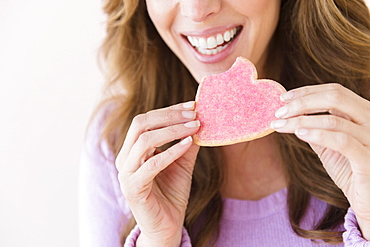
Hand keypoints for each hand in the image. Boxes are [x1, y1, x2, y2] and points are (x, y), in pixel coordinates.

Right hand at [116, 102, 199, 246]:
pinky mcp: (133, 188)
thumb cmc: (172, 194)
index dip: (169, 110)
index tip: (192, 105)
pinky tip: (188, 143)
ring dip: (172, 130)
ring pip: (144, 140)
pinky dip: (171, 151)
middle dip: (169, 115)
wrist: (167, 226)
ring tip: (195, 126)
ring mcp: (127, 173)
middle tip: (193, 114)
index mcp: (133, 150)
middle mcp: (125, 158)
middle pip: (140, 124)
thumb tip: (198, 120)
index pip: (146, 120)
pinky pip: (152, 164)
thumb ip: (186, 143)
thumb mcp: (182, 163)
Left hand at [271, 83, 369, 239]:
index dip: (307, 91)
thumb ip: (315, 128)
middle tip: (279, 112)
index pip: (335, 91)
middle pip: (335, 98)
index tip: (283, 98)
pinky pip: (342, 141)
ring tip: (279, 125)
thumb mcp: (329, 145)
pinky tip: (299, 134)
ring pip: (333, 120)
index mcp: (362, 113)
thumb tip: (289, 114)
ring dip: (300, 121)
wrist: (368, 200)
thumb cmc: (350, 170)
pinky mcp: (368, 159)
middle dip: (302, 102)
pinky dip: (318, 134)